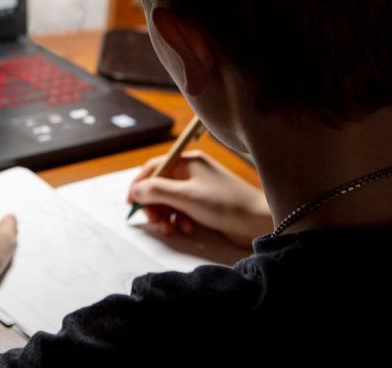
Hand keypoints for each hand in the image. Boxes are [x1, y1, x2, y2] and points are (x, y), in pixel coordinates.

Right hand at [128, 151, 272, 246]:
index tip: (131, 202)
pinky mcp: (205, 204)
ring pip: (170, 200)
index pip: (154, 168)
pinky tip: (186, 228)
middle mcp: (192, 172)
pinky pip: (182, 209)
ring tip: (170, 228)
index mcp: (187, 162)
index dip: (139, 184)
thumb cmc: (226, 204)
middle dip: (154, 204)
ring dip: (166, 215)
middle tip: (153, 220)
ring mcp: (199, 188)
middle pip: (160, 186)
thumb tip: (135, 190)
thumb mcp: (186, 196)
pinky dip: (179, 219)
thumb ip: (157, 191)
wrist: (259, 221)